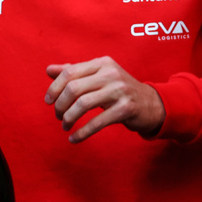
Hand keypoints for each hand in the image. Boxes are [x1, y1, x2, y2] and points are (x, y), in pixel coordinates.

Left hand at [44, 57, 165, 142]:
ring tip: (65, 126)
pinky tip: (74, 139)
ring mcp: (120, 90)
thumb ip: (76, 72)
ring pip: (83, 104)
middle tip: (58, 116)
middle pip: (74, 88)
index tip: (49, 101)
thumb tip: (49, 70)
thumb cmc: (120, 91)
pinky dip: (82, 132)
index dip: (54, 88)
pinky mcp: (126, 109)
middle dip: (60, 105)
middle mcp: (112, 74)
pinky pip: (97, 122)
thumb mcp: (100, 77)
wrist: (152, 104)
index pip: (70, 72)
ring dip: (69, 118)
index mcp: (103, 63)